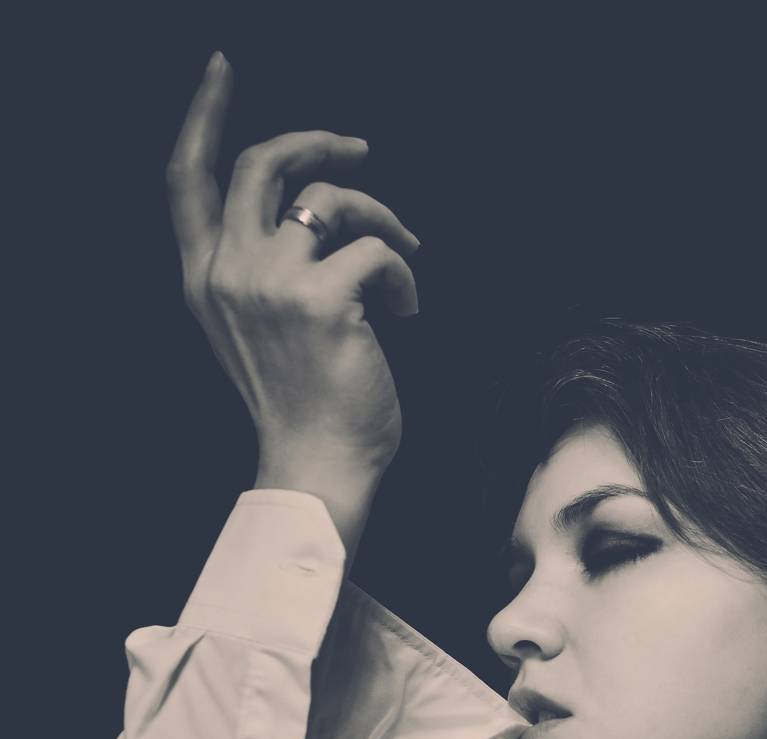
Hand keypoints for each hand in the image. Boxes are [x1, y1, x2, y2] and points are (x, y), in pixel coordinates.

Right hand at [165, 53, 420, 494]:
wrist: (316, 466)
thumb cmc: (300, 407)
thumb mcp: (255, 331)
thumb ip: (258, 271)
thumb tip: (309, 212)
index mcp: (202, 280)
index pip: (187, 178)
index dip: (203, 114)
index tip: (221, 71)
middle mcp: (227, 272)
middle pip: (261, 162)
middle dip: (315, 139)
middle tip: (357, 148)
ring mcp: (271, 282)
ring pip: (331, 198)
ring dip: (380, 217)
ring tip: (404, 254)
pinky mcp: (323, 297)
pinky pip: (378, 249)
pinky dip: (405, 273)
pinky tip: (407, 310)